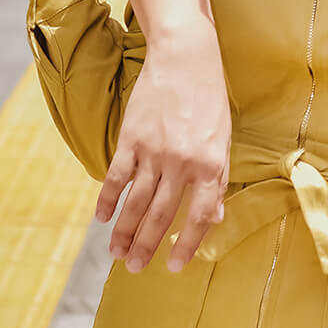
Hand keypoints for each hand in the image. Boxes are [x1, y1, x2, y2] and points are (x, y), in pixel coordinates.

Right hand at [97, 24, 230, 272]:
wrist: (185, 58)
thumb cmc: (210, 99)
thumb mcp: (224, 139)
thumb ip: (218, 179)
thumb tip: (215, 217)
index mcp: (210, 164)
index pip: (199, 216)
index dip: (187, 244)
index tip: (176, 265)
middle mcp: (181, 163)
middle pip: (160, 215)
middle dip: (147, 246)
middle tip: (135, 269)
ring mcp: (153, 151)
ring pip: (135, 202)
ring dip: (124, 232)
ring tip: (117, 254)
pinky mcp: (131, 139)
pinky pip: (116, 177)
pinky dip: (108, 200)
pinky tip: (103, 218)